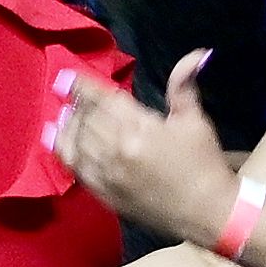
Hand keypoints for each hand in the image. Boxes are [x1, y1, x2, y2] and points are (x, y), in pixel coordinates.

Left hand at [48, 52, 250, 248]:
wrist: (207, 213)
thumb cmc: (203, 163)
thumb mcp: (195, 121)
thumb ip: (184, 86)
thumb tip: (197, 53)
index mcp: (140, 127)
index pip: (103, 99)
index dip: (82, 86)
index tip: (67, 76)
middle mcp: (118, 149)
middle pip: (87, 118)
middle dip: (78, 103)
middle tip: (73, 95)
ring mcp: (108, 174)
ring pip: (77, 142)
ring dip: (68, 125)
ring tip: (65, 113)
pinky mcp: (105, 194)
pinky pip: (76, 169)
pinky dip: (63, 151)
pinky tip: (57, 139)